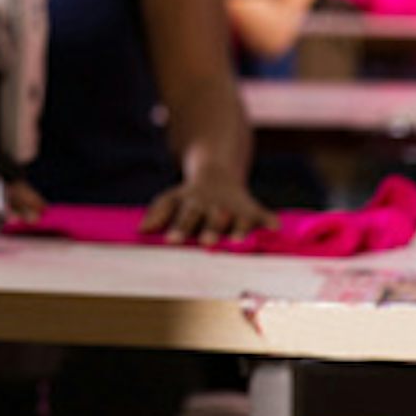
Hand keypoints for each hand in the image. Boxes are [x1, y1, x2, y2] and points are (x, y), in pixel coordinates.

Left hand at [140, 180, 277, 245]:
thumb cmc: (189, 197)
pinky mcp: (252, 209)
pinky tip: (275, 228)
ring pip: (236, 218)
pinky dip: (269, 221)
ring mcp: (234, 207)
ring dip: (237, 230)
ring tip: (236, 243)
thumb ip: (157, 213)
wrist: (216, 173)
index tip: (171, 241)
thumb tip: (141, 230)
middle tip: (205, 243)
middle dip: (209, 230)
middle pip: (211, 218)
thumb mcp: (171, 199)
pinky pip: (263, 214)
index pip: (184, 216)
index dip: (178, 228)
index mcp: (192, 203)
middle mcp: (214, 206)